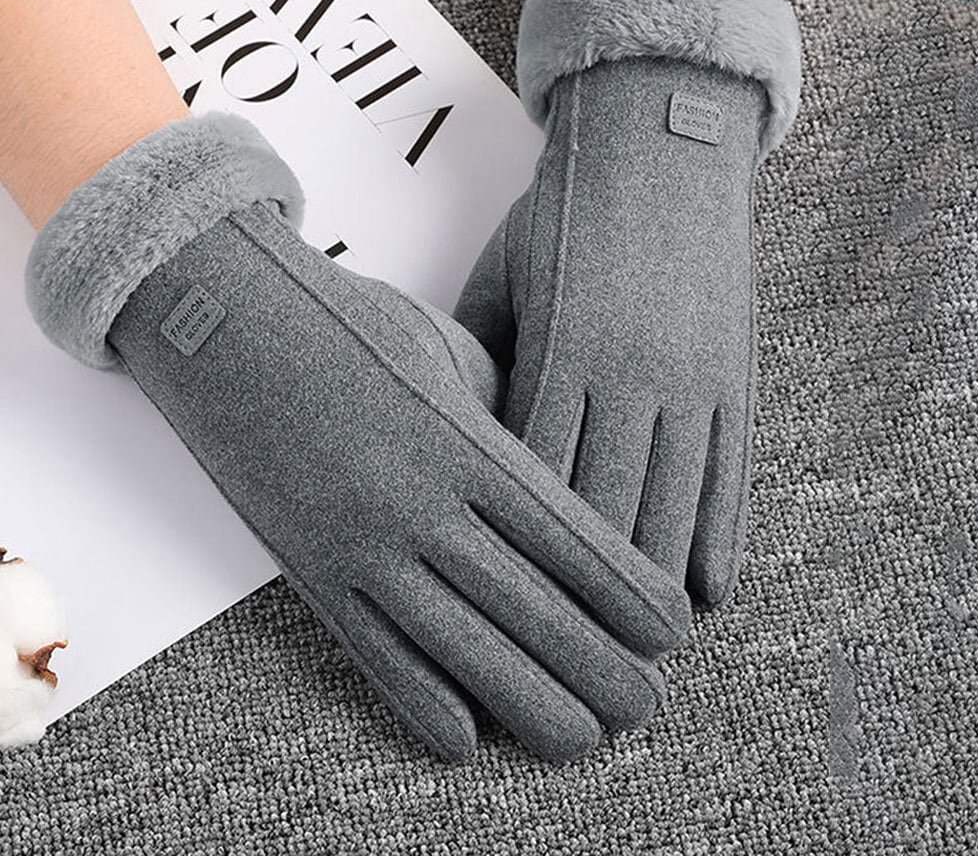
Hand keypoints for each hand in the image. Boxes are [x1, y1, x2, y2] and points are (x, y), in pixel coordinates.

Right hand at [26, 113, 689, 760]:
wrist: (229, 318)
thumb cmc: (348, 324)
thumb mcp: (448, 351)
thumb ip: (501, 414)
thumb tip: (545, 477)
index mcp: (466, 440)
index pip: (567, 534)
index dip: (625, 591)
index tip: (669, 631)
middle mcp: (421, 499)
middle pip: (527, 603)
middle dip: (595, 664)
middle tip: (643, 706)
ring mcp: (360, 540)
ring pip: (459, 644)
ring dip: (527, 701)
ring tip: (579, 738)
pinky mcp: (308, 564)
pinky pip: (371, 648)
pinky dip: (419, 699)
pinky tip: (463, 736)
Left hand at [455, 0, 800, 607]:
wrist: (657, 146)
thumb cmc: (559, 219)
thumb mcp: (500, 283)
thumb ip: (484, 365)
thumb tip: (469, 446)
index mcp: (554, 352)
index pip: (532, 480)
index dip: (517, 558)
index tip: (498, 616)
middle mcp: (625, 376)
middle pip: (600, 513)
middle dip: (580, 603)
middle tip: (566, 668)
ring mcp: (688, 376)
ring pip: (670, 506)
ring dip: (651, 590)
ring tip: (635, 653)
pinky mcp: (735, 373)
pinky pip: (731, 474)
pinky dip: (720, 538)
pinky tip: (706, 591)